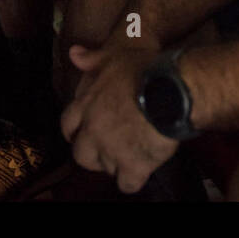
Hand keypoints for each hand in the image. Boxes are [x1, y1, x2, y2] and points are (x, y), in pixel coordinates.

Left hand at [60, 43, 177, 192]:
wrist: (171, 90)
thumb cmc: (143, 68)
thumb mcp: (114, 56)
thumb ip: (92, 58)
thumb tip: (73, 53)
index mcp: (86, 105)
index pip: (67, 125)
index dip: (73, 132)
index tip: (80, 134)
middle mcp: (93, 130)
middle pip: (81, 154)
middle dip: (91, 154)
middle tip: (107, 149)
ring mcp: (111, 151)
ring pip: (105, 168)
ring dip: (114, 164)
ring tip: (130, 155)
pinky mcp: (132, 166)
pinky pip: (127, 184)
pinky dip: (133, 180)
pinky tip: (141, 172)